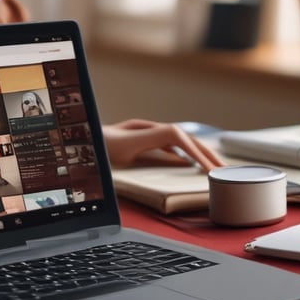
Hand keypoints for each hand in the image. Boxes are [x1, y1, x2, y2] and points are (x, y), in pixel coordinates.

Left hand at [102, 118, 225, 172]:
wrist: (76, 144)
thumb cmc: (96, 148)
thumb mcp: (122, 146)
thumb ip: (150, 141)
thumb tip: (179, 137)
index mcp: (143, 129)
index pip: (178, 137)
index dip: (196, 152)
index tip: (209, 170)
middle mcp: (145, 130)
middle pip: (183, 137)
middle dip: (205, 152)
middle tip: (223, 169)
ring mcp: (142, 136)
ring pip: (178, 142)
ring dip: (197, 152)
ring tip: (213, 166)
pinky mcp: (138, 144)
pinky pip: (168, 148)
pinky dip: (183, 154)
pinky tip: (187, 162)